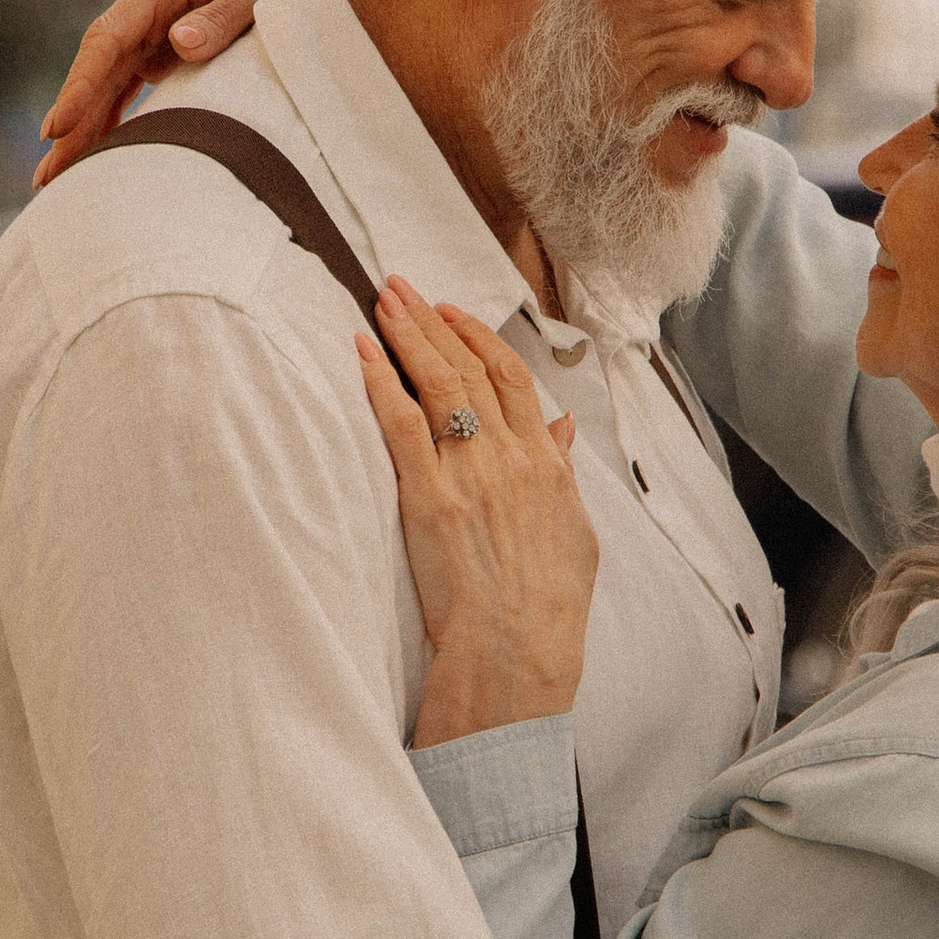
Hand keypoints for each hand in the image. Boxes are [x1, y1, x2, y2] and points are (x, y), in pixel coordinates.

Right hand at [32, 0, 356, 183]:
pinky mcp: (155, 47)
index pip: (109, 37)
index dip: (81, 84)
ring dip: (80, 128)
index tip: (59, 126)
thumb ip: (224, 15)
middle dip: (70, 120)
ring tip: (52, 179)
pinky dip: (104, 120)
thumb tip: (181, 43)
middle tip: (48, 174)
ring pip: (103, 80)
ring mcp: (146, 25)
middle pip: (97, 65)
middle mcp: (143, 1)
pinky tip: (86, 155)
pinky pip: (121, 87)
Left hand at [356, 281, 596, 743]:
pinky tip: (363, 350)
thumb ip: (563, 472)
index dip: (482, 338)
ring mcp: (468, 475)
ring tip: (383, 298)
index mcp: (545, 465)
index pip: (514, 379)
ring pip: (437, 382)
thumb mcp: (575, 533)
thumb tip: (562, 428)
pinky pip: (400, 423)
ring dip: (407, 334)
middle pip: (471, 369)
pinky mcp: (428, 498)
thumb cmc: (548, 607)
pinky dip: (381, 381)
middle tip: (403, 285)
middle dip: (435, 320)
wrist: (518, 653)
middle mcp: (510, 458)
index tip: (455, 312)